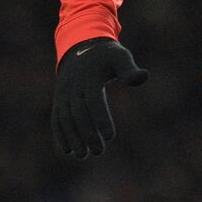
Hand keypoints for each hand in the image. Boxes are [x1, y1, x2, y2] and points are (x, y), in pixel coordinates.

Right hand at [51, 38, 147, 158]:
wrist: (81, 46)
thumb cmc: (107, 56)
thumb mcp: (120, 57)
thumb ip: (130, 70)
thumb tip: (144, 77)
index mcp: (90, 77)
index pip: (94, 101)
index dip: (101, 119)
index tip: (109, 136)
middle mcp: (74, 87)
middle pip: (79, 114)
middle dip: (87, 134)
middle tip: (98, 152)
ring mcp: (64, 94)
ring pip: (65, 119)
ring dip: (73, 138)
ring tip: (83, 155)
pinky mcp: (59, 100)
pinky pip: (57, 119)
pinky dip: (60, 135)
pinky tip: (67, 151)